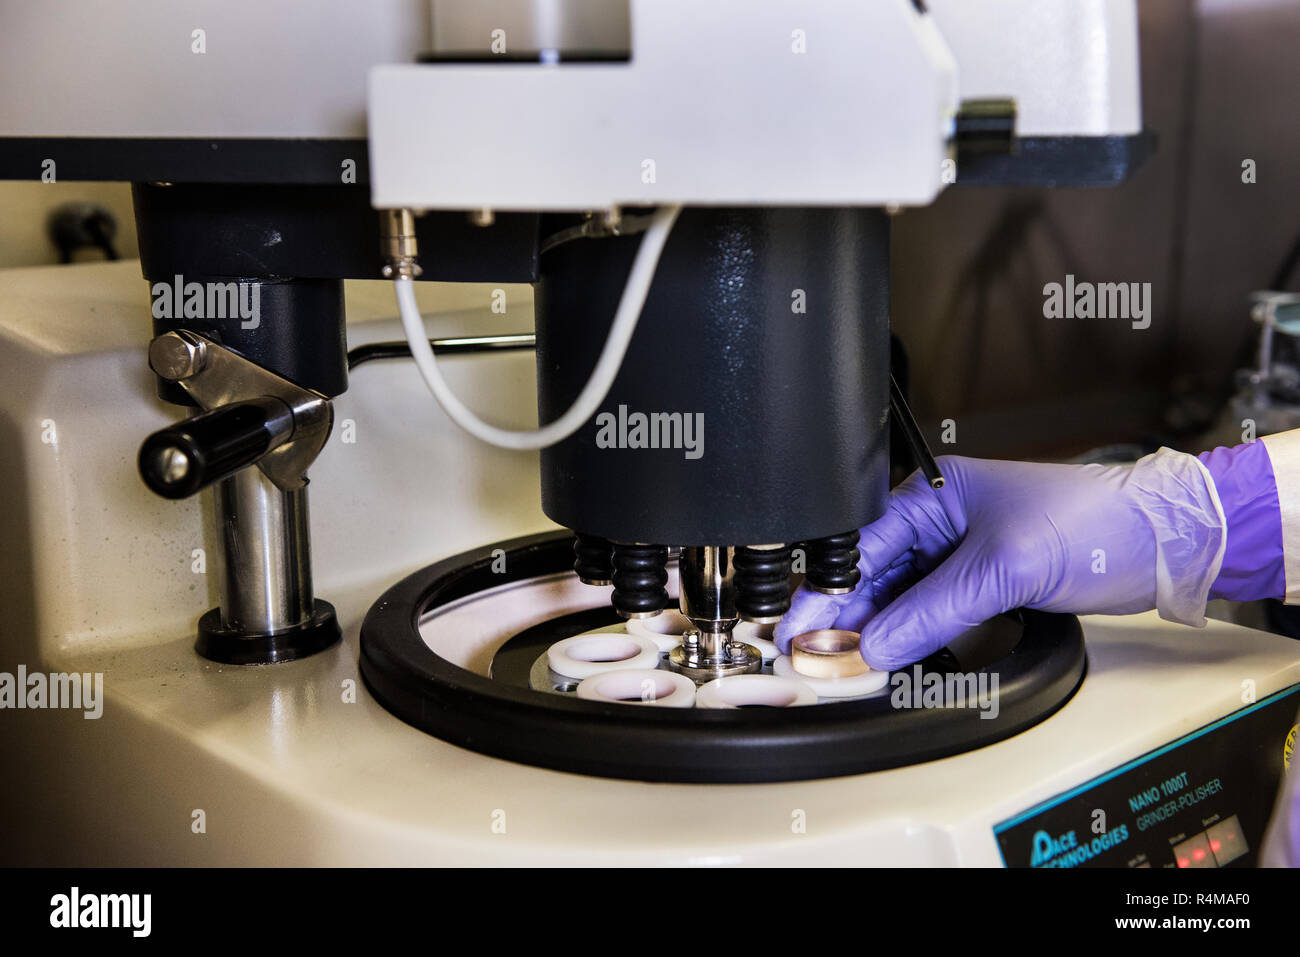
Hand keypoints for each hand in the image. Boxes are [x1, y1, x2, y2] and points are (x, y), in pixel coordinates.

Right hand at [774, 450, 1224, 670]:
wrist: (1164, 541)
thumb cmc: (1093, 525)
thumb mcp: (1003, 569)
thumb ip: (935, 609)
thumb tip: (880, 645)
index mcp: (935, 493)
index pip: (863, 544)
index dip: (830, 590)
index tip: (804, 630)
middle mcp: (941, 518)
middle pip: (874, 571)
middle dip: (846, 614)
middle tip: (820, 658)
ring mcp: (962, 549)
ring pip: (900, 593)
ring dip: (878, 627)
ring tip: (851, 664)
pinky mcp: (984, 577)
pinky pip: (931, 606)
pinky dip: (911, 631)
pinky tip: (895, 654)